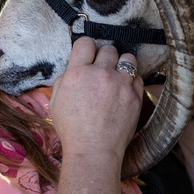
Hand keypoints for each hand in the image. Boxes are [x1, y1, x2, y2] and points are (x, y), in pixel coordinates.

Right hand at [49, 37, 143, 161]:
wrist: (94, 150)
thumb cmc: (72, 130)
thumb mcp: (55, 102)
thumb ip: (64, 80)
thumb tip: (73, 69)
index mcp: (77, 73)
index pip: (86, 42)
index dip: (87, 48)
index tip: (88, 56)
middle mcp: (101, 74)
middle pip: (109, 49)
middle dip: (105, 58)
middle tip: (102, 71)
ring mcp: (121, 84)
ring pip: (128, 58)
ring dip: (122, 65)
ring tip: (118, 76)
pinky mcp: (135, 96)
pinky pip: (138, 77)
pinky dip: (132, 81)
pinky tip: (125, 90)